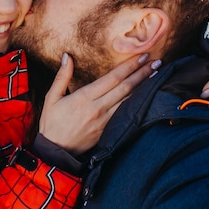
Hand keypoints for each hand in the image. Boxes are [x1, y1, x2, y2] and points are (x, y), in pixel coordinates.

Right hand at [39, 53, 159, 154]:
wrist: (56, 152)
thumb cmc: (52, 123)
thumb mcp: (52, 98)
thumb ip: (62, 76)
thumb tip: (67, 56)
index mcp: (84, 97)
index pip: (112, 78)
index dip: (129, 66)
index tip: (141, 56)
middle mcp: (98, 108)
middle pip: (125, 88)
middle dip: (142, 73)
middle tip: (157, 61)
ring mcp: (105, 121)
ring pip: (129, 101)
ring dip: (144, 87)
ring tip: (156, 75)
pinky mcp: (108, 131)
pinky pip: (125, 114)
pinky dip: (137, 103)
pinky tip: (146, 96)